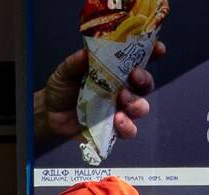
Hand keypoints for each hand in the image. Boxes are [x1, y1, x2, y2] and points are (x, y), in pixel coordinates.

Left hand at [35, 42, 164, 147]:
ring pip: (141, 107)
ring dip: (136, 104)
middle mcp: (122, 88)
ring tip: (121, 101)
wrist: (51, 114)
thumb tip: (86, 54)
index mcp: (115, 70)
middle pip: (145, 84)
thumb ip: (75, 63)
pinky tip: (117, 121)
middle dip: (144, 80)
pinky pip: (129, 131)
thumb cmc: (62, 88)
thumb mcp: (65, 71)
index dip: (152, 53)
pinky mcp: (113, 129)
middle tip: (133, 76)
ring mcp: (119, 110)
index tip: (158, 49)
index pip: (138, 59)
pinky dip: (127, 127)